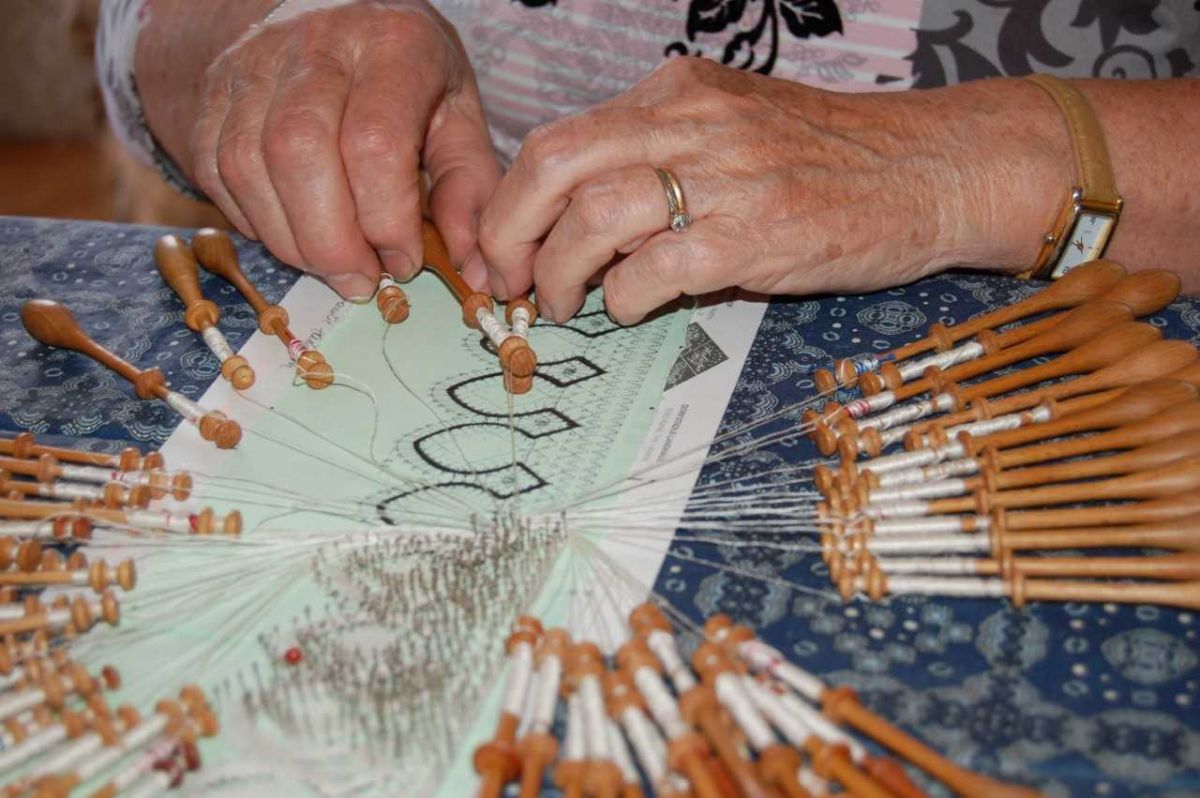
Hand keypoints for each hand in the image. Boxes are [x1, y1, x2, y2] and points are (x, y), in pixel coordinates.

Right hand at [189, 1, 499, 298]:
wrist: (331, 13)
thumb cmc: (408, 75)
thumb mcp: (458, 116)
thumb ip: (469, 190)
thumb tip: (476, 269)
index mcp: (394, 45)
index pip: (375, 142)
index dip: (387, 220)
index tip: (404, 260)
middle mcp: (316, 44)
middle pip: (299, 152)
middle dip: (330, 242)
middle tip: (361, 280)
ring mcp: (254, 64)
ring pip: (248, 166)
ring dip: (291, 240)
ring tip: (331, 266)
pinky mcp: (214, 92)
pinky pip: (216, 171)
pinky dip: (252, 220)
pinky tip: (293, 233)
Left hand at [474, 58, 1067, 323]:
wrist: (932, 168)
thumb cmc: (834, 157)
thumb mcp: (736, 126)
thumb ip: (662, 154)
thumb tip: (588, 214)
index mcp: (677, 94)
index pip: (560, 138)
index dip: (513, 199)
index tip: (505, 244)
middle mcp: (691, 122)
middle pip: (555, 166)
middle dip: (510, 231)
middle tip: (511, 279)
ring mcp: (723, 177)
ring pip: (593, 217)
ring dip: (560, 272)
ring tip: (564, 303)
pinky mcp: (754, 235)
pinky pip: (653, 270)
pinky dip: (624, 297)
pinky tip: (631, 306)